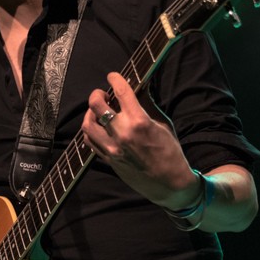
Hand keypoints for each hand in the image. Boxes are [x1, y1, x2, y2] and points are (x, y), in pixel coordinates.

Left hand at [82, 72, 199, 208]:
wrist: (170, 184)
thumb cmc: (171, 152)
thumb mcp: (162, 124)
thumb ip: (146, 106)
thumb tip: (136, 89)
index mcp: (139, 121)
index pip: (121, 92)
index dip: (115, 79)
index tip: (113, 76)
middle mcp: (122, 134)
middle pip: (97, 105)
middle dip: (97, 94)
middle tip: (103, 93)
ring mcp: (113, 148)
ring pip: (88, 124)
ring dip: (90, 113)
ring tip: (98, 110)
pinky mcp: (108, 160)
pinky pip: (90, 141)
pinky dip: (90, 130)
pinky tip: (98, 127)